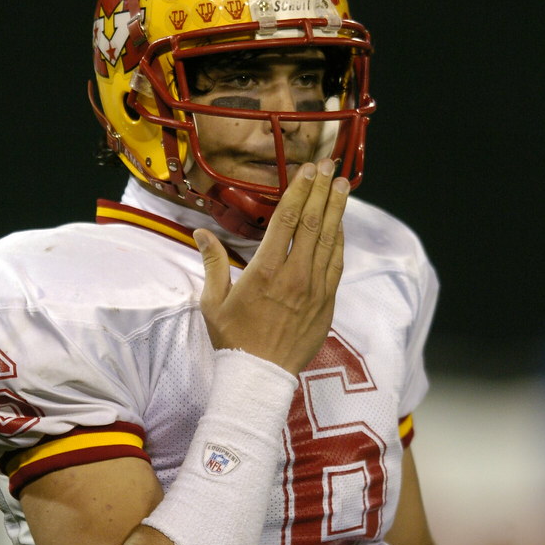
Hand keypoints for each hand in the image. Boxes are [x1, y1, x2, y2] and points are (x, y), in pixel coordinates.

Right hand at [193, 159, 348, 375]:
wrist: (259, 377)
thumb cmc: (233, 340)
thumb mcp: (213, 302)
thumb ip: (213, 263)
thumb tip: (201, 233)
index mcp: (264, 271)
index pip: (286, 220)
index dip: (298, 191)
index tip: (306, 170)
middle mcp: (294, 276)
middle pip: (312, 223)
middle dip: (321, 191)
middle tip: (329, 166)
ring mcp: (314, 290)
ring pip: (329, 241)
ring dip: (337, 210)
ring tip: (342, 185)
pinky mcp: (326, 304)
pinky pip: (336, 265)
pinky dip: (339, 241)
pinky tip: (341, 225)